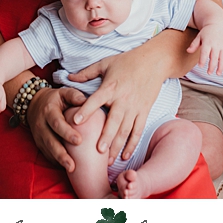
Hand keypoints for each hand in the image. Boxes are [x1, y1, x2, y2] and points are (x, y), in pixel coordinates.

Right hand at [24, 85, 86, 172]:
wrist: (34, 104)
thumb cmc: (55, 99)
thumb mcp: (63, 92)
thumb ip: (74, 96)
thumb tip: (86, 101)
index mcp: (49, 111)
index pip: (57, 123)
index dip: (67, 132)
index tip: (79, 140)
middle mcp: (41, 125)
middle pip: (50, 141)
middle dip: (61, 154)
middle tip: (73, 164)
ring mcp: (39, 136)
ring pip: (48, 150)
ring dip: (59, 161)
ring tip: (71, 169)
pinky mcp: (39, 144)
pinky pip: (47, 155)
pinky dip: (56, 162)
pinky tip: (66, 168)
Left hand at [67, 49, 163, 164]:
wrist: (154, 61)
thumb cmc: (127, 61)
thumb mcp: (105, 63)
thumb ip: (87, 73)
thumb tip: (69, 78)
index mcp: (111, 87)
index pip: (96, 100)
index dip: (86, 110)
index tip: (75, 122)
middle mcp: (123, 99)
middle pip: (113, 122)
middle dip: (106, 137)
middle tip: (97, 152)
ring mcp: (135, 107)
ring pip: (125, 131)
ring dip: (117, 146)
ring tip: (108, 161)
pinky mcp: (144, 112)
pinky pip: (138, 131)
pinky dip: (132, 144)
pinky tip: (124, 156)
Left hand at [187, 22, 222, 75]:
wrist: (218, 24)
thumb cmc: (207, 32)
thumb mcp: (199, 36)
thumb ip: (194, 44)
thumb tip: (188, 51)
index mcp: (208, 42)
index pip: (205, 53)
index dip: (202, 60)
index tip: (201, 66)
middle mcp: (216, 45)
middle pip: (214, 58)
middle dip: (212, 66)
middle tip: (209, 73)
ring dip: (221, 67)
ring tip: (218, 73)